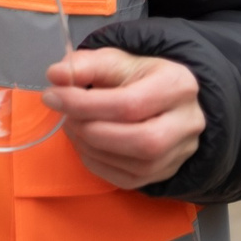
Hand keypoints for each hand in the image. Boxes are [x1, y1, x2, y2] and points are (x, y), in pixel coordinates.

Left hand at [41, 48, 203, 188]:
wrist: (163, 98)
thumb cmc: (137, 76)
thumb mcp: (114, 60)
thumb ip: (85, 65)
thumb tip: (56, 75)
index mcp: (177, 85)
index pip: (130, 103)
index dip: (85, 104)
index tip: (52, 96)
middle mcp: (188, 122)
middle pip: (142, 140)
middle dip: (93, 132)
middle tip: (66, 118)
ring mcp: (180, 152)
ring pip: (137, 165)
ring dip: (93, 149)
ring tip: (73, 129)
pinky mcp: (166, 172)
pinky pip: (130, 180)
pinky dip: (99, 165)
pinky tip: (85, 146)